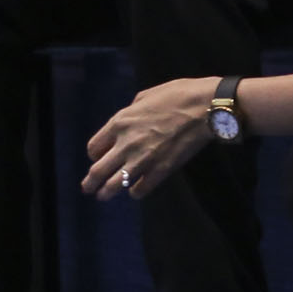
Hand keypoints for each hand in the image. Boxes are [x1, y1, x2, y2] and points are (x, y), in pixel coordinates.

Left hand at [82, 76, 217, 200]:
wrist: (203, 108)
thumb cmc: (176, 95)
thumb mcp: (145, 96)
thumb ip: (131, 111)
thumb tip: (128, 121)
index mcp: (119, 122)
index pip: (93, 148)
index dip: (94, 155)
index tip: (98, 158)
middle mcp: (125, 144)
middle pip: (98, 170)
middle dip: (90, 182)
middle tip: (88, 188)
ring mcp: (142, 160)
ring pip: (114, 185)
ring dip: (106, 193)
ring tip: (103, 196)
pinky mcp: (160, 171)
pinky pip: (140, 190)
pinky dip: (135, 192)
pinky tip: (136, 191)